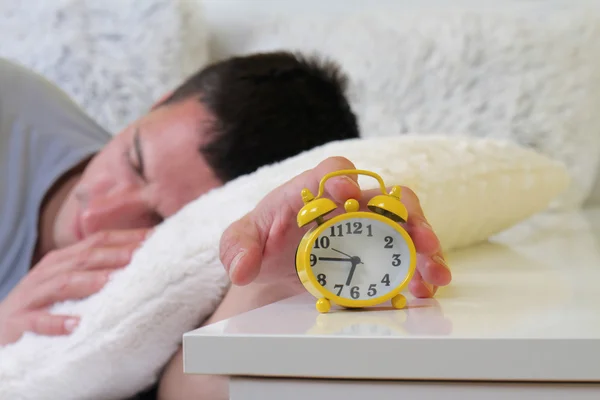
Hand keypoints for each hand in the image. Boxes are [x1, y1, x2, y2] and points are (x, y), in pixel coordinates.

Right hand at [0, 228, 149, 345]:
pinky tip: (77, 325)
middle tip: (143, 256)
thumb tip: (140, 263)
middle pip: (85, 258)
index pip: (98, 242)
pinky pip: (38, 321)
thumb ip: (97, 270)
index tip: (157, 238)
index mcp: (63, 259)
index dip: (127, 238)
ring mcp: (33, 296)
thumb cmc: (42, 305)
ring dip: (91, 281)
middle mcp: (48, 272)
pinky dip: (57, 322)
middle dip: (115, 255)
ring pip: (64, 284)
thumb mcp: (67, 281)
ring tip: (114, 282)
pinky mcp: (19, 322)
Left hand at [219, 156, 451, 297]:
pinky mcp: (375, 252)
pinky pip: (403, 256)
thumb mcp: (240, 241)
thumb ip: (237, 247)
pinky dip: (417, 271)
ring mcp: (366, 228)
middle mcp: (348, 204)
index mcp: (313, 191)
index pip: (335, 170)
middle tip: (422, 242)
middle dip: (408, 217)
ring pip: (405, 227)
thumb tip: (243, 267)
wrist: (274, 262)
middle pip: (387, 197)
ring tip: (435, 276)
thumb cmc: (261, 241)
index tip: (346, 195)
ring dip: (424, 249)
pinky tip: (425, 290)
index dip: (344, 179)